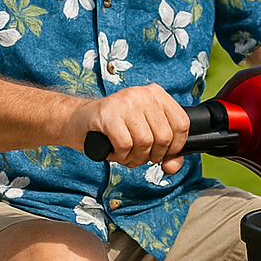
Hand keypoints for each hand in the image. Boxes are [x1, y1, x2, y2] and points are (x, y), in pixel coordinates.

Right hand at [67, 83, 191, 171]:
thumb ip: (165, 151)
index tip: (161, 153)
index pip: (182, 124)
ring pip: (145, 143)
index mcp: (157, 94)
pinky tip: (113, 150)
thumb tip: (173, 166)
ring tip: (124, 153)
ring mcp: (125, 102)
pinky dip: (120, 155)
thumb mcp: (144, 135)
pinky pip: (125, 145)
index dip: (175, 147)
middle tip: (137, 155)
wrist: (78, 121)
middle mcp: (143, 94)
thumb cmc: (114, 129)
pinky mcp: (108, 114)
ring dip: (134, 158)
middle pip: (164, 137)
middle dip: (151, 156)